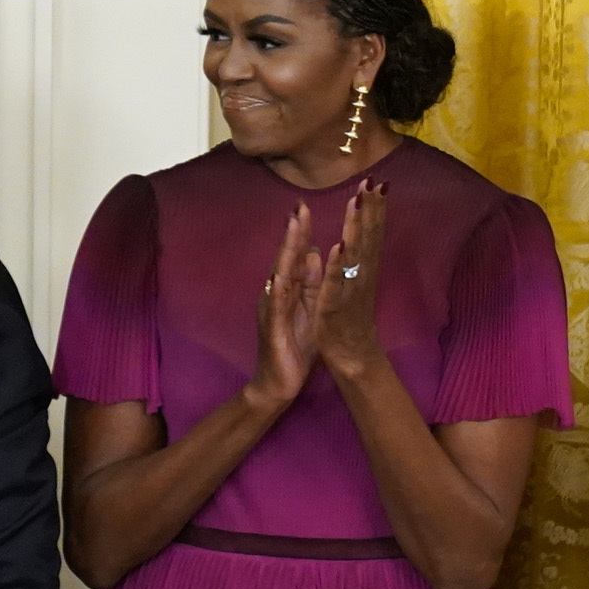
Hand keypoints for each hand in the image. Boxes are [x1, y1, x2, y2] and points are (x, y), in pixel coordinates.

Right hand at [245, 201, 317, 412]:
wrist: (277, 384)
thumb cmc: (294, 351)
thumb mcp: (309, 312)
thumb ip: (311, 284)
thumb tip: (315, 254)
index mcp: (287, 292)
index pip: (295, 257)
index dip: (302, 233)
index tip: (308, 209)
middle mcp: (276, 294)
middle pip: (286, 257)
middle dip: (294, 231)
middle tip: (301, 204)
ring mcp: (273, 306)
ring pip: (281, 268)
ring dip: (289, 245)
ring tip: (296, 221)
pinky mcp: (275, 320)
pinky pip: (284, 294)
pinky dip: (292, 274)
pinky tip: (301, 260)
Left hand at [307, 180, 388, 375]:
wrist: (353, 360)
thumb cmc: (348, 324)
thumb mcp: (348, 290)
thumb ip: (347, 267)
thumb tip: (344, 243)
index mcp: (362, 272)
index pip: (369, 235)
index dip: (373, 210)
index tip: (375, 181)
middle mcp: (362, 278)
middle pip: (368, 239)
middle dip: (369, 210)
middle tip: (373, 181)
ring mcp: (350, 293)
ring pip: (355, 257)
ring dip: (356, 229)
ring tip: (358, 202)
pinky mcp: (335, 309)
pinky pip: (336, 286)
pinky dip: (338, 267)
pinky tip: (339, 247)